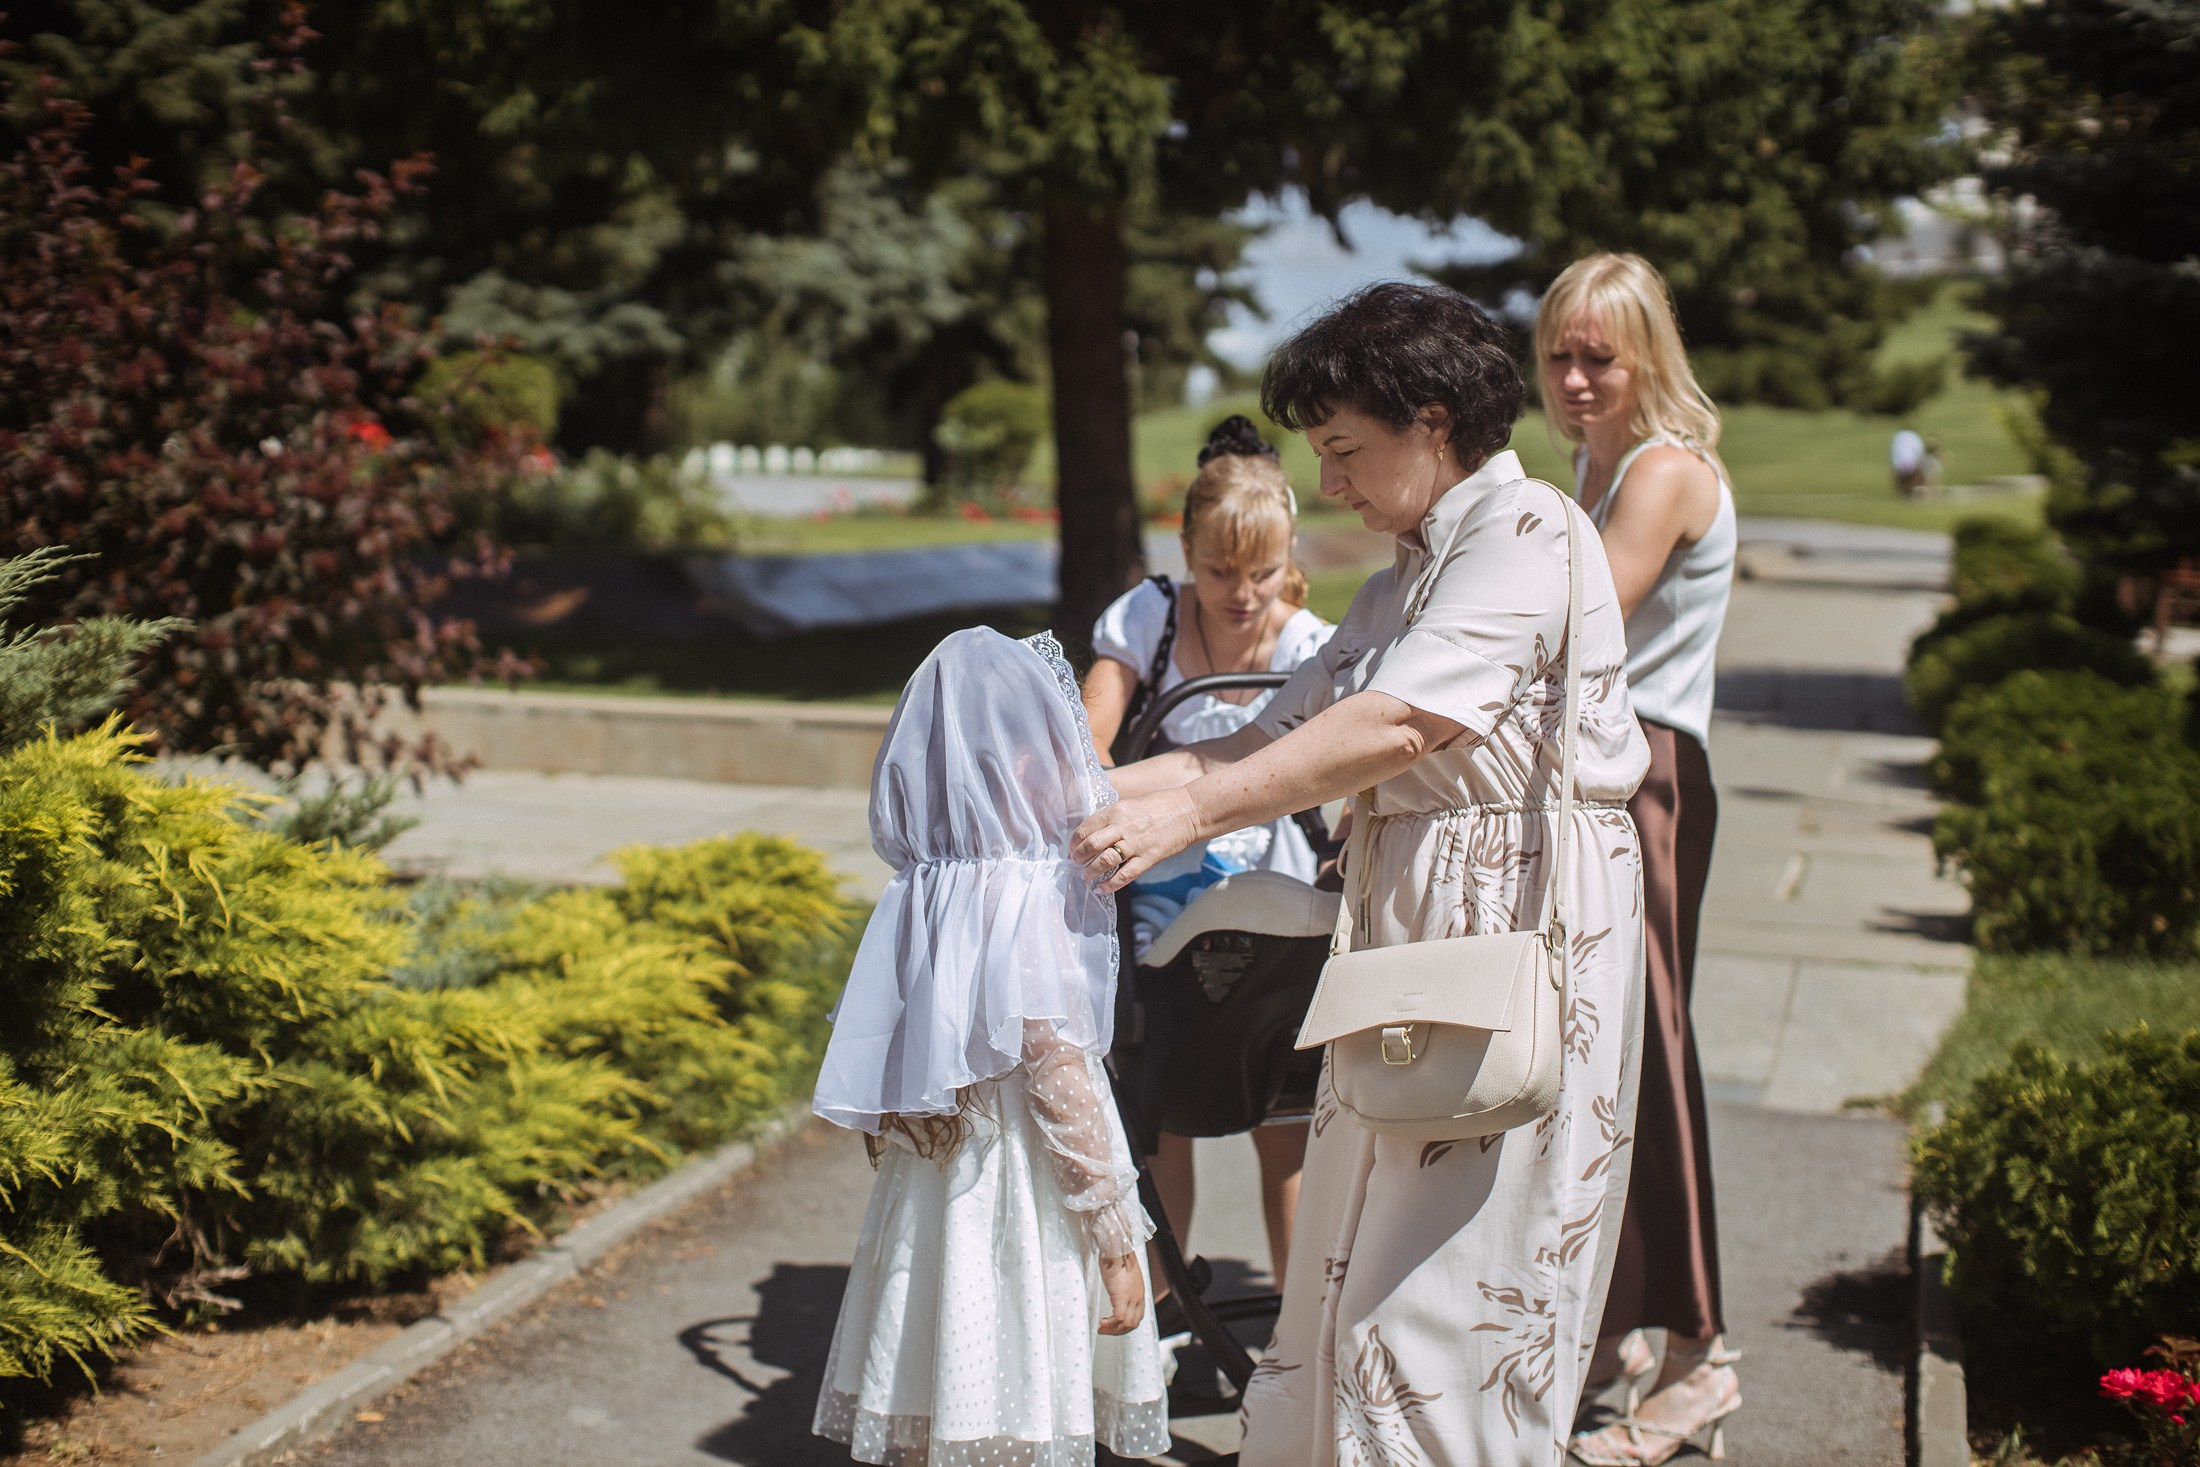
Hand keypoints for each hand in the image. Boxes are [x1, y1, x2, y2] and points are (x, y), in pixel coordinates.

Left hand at [1072, 789, 1201, 893]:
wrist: (1188, 810)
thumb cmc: (1160, 805)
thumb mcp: (1130, 804)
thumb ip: (1113, 817)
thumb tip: (1095, 832)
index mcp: (1116, 811)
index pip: (1086, 828)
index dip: (1075, 841)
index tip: (1073, 848)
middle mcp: (1122, 827)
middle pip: (1091, 845)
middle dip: (1079, 857)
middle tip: (1076, 863)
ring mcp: (1136, 844)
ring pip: (1104, 861)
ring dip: (1091, 871)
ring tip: (1086, 876)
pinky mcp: (1148, 858)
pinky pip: (1125, 875)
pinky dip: (1111, 885)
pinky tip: (1102, 889)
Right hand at [1097, 1252, 1146, 1335]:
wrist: (1117, 1247)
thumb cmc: (1117, 1255)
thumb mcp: (1122, 1273)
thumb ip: (1121, 1283)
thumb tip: (1114, 1285)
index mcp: (1139, 1292)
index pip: (1137, 1316)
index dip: (1125, 1324)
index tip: (1113, 1325)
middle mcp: (1138, 1296)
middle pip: (1133, 1323)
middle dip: (1118, 1330)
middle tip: (1105, 1330)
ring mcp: (1131, 1297)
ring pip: (1127, 1324)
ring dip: (1113, 1329)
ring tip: (1102, 1327)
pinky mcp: (1122, 1296)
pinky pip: (1119, 1318)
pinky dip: (1110, 1324)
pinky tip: (1102, 1322)